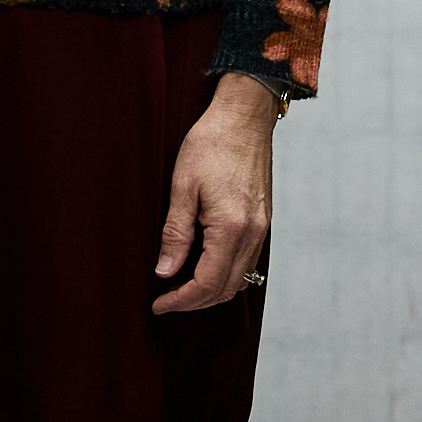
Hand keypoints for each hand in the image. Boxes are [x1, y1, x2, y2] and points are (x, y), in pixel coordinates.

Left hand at [152, 73, 279, 314]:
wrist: (244, 116)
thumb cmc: (211, 143)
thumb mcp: (182, 186)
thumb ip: (175, 233)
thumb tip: (165, 271)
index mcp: (231, 228)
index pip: (206, 284)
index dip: (180, 301)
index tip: (158, 304)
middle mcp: (252, 234)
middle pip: (226, 289)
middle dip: (194, 302)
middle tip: (166, 300)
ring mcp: (262, 228)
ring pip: (240, 279)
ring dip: (212, 291)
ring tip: (182, 287)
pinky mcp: (263, 220)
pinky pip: (248, 262)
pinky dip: (226, 274)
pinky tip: (206, 265)